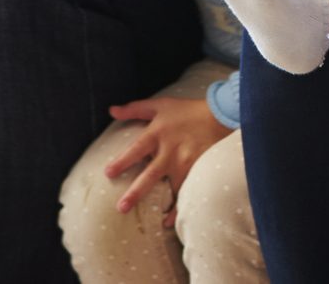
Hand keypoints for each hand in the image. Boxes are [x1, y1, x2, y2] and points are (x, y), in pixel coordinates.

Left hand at [104, 96, 228, 228]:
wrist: (220, 113)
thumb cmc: (185, 111)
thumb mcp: (160, 106)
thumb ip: (135, 109)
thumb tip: (111, 110)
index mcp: (158, 133)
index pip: (136, 149)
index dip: (122, 161)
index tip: (108, 173)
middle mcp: (171, 149)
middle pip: (151, 174)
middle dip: (136, 192)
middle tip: (121, 208)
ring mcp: (186, 161)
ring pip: (171, 187)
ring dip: (162, 205)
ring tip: (153, 222)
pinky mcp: (198, 168)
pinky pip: (187, 191)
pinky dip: (179, 208)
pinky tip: (169, 222)